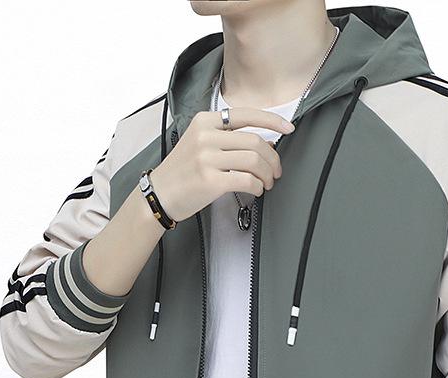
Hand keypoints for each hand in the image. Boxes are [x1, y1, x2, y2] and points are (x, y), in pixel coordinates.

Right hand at [151, 107, 294, 222]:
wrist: (159, 193)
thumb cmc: (182, 171)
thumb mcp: (198, 141)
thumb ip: (225, 136)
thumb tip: (262, 142)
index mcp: (205, 121)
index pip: (247, 114)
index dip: (273, 121)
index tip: (288, 128)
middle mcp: (206, 135)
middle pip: (256, 142)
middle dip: (273, 159)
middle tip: (275, 171)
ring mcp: (207, 157)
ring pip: (254, 161)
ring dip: (267, 174)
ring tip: (266, 183)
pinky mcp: (210, 180)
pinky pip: (247, 180)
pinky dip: (257, 187)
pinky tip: (255, 190)